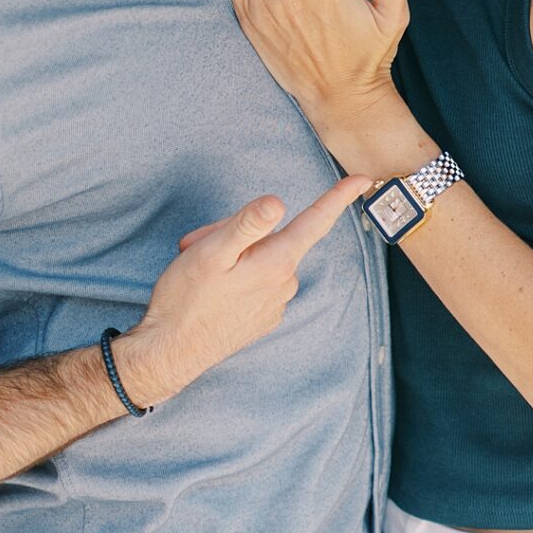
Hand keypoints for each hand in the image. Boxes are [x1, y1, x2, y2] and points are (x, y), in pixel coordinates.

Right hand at [117, 173, 370, 406]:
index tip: (363, 179)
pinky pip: (257, 282)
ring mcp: (275, 304)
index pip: (315, 222)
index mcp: (276, 263)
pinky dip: (235, 277)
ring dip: (233, 255)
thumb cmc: (185, 299)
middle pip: (273, 236)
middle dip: (238, 231)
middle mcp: (284, 284)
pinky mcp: (263, 318)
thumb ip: (247, 225)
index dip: (339, 197)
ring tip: (200, 271)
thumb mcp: (210, 252)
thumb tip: (278, 202)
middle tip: (198, 245)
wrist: (169, 353)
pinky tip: (211, 291)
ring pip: (262, 259)